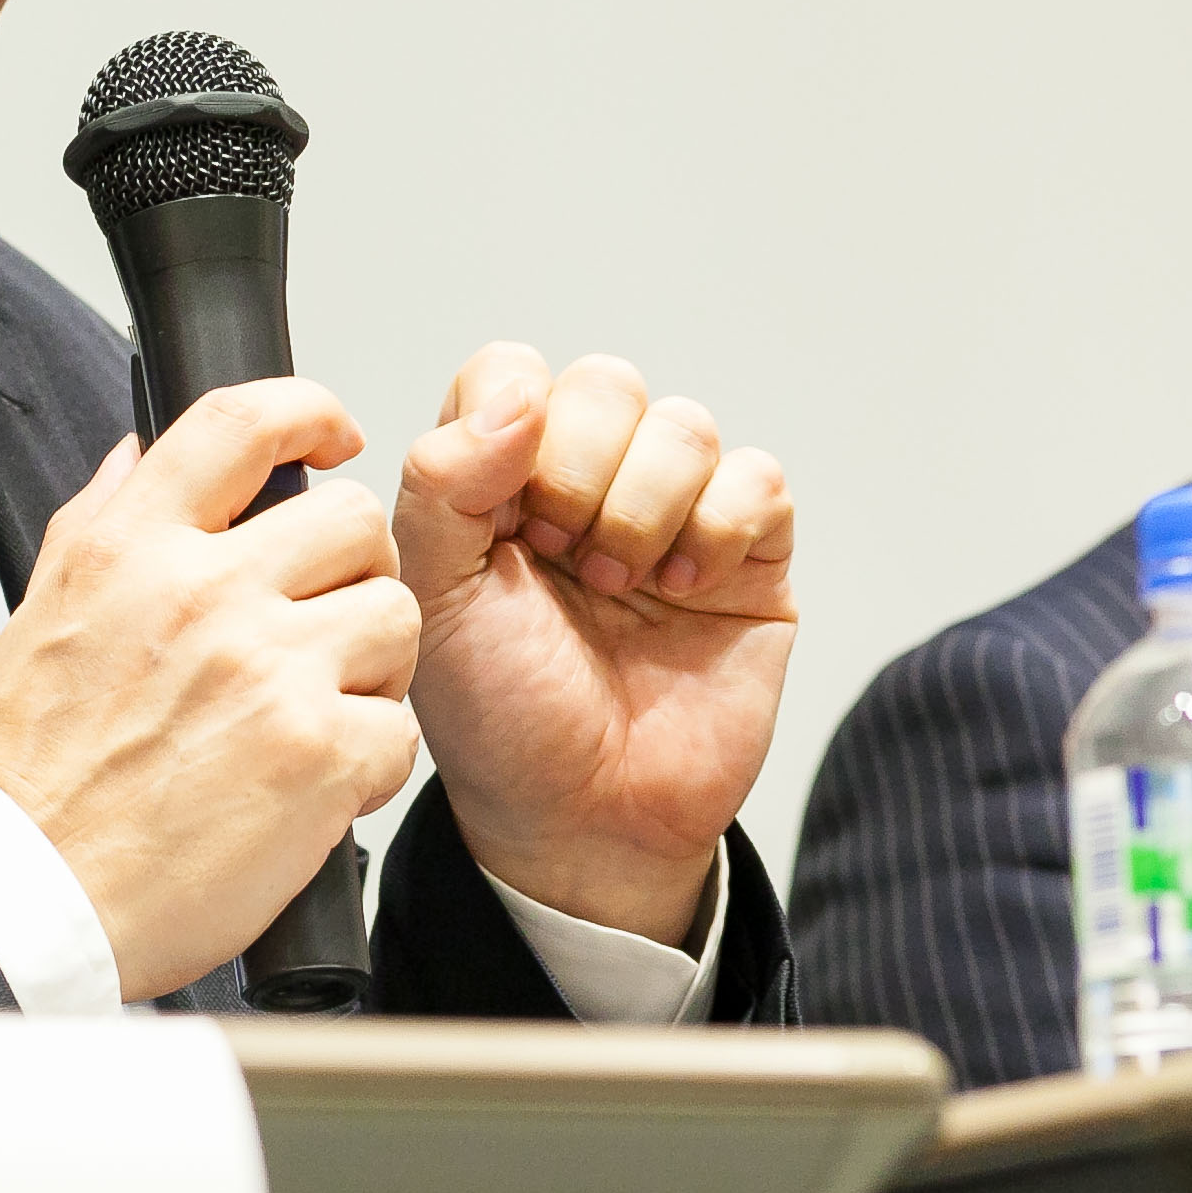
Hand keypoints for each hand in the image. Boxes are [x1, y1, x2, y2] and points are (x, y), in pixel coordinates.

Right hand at [0, 379, 419, 1000]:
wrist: (33, 896)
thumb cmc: (33, 774)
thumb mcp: (38, 614)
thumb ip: (99, 522)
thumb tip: (141, 455)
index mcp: (131, 546)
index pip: (241, 421)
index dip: (308, 409)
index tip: (334, 433)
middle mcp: (203, 591)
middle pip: (353, 519)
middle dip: (352, 569)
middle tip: (321, 620)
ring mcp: (268, 669)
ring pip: (394, 616)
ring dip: (370, 665)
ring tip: (313, 708)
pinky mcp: (317, 754)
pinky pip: (397, 729)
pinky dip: (367, 761)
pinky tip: (311, 782)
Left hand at [397, 346, 795, 944]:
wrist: (582, 819)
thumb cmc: (500, 715)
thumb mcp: (433, 595)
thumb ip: (443, 481)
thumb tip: (516, 398)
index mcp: (502, 476)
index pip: (513, 372)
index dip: (513, 420)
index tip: (505, 509)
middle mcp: (590, 480)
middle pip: (607, 385)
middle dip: (581, 472)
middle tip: (562, 557)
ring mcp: (674, 513)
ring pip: (685, 425)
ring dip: (645, 508)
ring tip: (618, 584)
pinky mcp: (749, 556)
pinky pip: (758, 480)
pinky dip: (718, 529)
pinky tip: (683, 591)